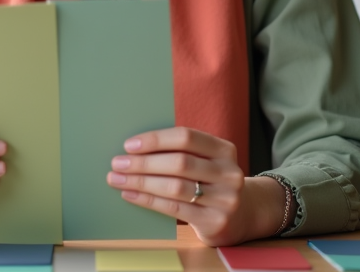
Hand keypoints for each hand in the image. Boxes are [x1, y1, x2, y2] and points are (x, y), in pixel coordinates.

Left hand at [105, 127, 286, 246]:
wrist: (242, 215)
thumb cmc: (212, 181)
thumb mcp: (207, 161)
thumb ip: (182, 151)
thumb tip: (134, 146)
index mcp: (224, 149)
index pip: (186, 137)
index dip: (155, 139)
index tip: (129, 144)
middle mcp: (229, 173)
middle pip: (179, 163)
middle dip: (143, 163)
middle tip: (117, 163)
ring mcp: (225, 199)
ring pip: (174, 187)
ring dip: (141, 182)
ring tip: (117, 179)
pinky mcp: (215, 221)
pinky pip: (174, 209)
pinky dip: (148, 200)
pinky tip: (130, 195)